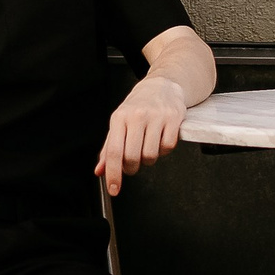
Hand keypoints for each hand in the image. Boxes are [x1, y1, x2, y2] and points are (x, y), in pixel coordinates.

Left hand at [97, 74, 188, 194]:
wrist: (162, 85)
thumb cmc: (138, 105)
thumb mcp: (119, 123)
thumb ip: (109, 148)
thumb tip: (100, 171)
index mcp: (119, 117)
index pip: (113, 152)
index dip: (113, 174)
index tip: (114, 189)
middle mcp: (137, 116)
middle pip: (132, 157)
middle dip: (132, 168)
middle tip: (132, 163)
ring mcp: (157, 116)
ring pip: (151, 155)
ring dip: (149, 159)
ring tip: (147, 147)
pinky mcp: (173, 118)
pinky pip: (168, 147)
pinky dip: (164, 150)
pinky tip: (160, 140)